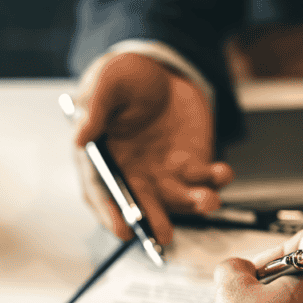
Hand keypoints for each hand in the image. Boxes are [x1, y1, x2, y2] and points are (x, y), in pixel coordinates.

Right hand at [73, 52, 233, 243]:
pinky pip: (205, 178)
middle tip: (165, 234)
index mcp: (103, 158)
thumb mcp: (106, 81)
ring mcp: (165, 171)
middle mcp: (133, 172)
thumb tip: (80, 136)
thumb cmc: (125, 76)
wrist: (161, 68)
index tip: (122, 229)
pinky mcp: (193, 162)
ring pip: (178, 197)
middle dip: (154, 221)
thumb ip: (95, 108)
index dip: (111, 212)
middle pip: (142, 204)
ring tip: (206, 200)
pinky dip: (216, 180)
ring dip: (193, 204)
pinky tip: (222, 172)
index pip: (102, 191)